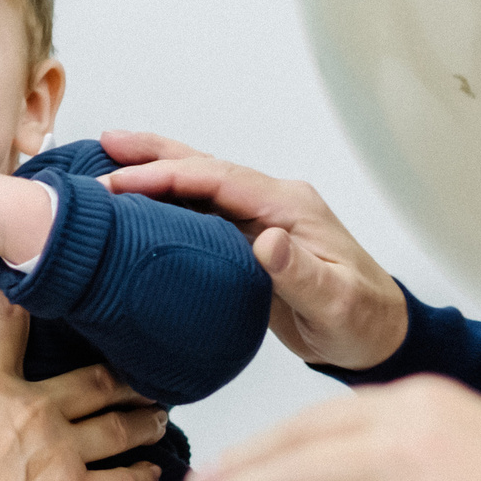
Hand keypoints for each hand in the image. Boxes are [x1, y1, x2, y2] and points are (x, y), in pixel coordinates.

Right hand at [0, 292, 166, 480]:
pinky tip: (154, 472)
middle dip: (122, 373)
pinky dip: (143, 477)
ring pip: (119, 426)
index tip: (38, 289)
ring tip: (158, 413)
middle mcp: (36, 411)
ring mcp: (62, 453)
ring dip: (143, 418)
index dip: (22, 304)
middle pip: (93, 380)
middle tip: (143, 368)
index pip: (9, 328)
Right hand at [98, 130, 406, 369]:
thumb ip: (301, 273)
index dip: (167, 176)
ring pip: (199, 184)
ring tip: (107, 159)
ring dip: (155, 170)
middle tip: (102, 146)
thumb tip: (267, 241)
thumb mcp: (336, 304)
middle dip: (152, 155)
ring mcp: (260, 218)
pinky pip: (202, 211)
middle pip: (204, 167)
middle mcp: (273, 202)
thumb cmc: (362, 320)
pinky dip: (166, 200)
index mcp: (290, 206)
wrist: (378, 335)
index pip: (219, 179)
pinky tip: (138, 203)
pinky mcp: (249, 239)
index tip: (121, 182)